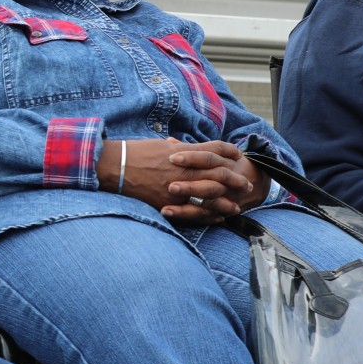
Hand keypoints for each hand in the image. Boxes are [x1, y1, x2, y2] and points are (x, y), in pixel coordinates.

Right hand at [104, 138, 265, 224]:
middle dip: (236, 180)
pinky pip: (194, 211)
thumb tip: (190, 151)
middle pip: (219, 174)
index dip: (230, 153)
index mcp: (184, 152)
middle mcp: (185, 169)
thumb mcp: (161, 146)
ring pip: (211, 196)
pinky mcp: (169, 202)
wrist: (115, 166)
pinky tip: (216, 218)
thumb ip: (180, 149)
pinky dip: (208, 215)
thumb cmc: (136, 152)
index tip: (239, 157)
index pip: (215, 150)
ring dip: (226, 202)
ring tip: (236, 207)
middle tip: (247, 185)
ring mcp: (178, 187)